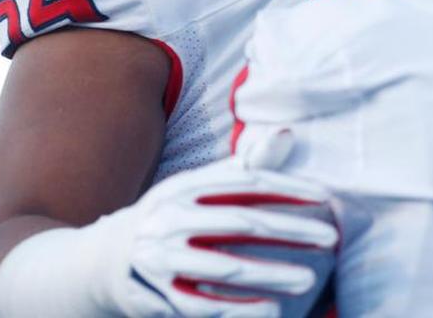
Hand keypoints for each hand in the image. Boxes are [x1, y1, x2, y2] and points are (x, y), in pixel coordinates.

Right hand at [101, 130, 336, 316]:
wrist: (102, 260)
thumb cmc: (172, 216)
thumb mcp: (199, 186)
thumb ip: (245, 166)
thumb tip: (288, 134)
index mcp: (186, 185)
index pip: (246, 184)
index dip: (288, 189)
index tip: (326, 198)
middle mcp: (171, 218)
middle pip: (240, 223)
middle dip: (289, 231)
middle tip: (331, 238)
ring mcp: (160, 257)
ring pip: (223, 268)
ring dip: (268, 274)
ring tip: (308, 280)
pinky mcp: (153, 295)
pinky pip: (200, 305)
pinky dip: (236, 309)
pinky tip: (271, 310)